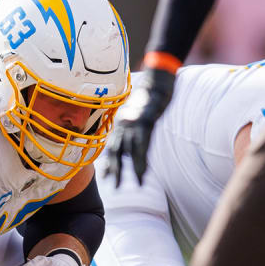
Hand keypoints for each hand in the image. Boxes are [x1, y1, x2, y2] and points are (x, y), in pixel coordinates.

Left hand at [104, 68, 175, 186]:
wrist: (158, 78)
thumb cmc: (150, 94)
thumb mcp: (138, 110)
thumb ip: (133, 123)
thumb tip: (133, 135)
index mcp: (121, 122)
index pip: (112, 146)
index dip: (109, 162)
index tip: (106, 177)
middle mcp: (124, 123)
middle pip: (116, 151)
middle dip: (115, 170)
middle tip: (114, 187)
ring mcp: (134, 122)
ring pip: (129, 150)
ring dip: (131, 169)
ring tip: (135, 184)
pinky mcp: (146, 120)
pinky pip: (142, 143)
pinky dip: (140, 158)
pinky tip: (142, 170)